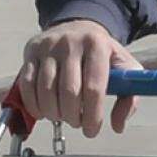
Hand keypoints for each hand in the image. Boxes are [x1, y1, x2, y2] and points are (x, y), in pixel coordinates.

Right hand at [16, 19, 139, 138]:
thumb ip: (129, 97)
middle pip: (68, 91)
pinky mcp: (31, 51)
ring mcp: (48, 46)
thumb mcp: (123, 67)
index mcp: (97, 45)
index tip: (92, 130)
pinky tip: (44, 112)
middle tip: (78, 122)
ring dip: (54, 113)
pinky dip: (34, 105)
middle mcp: (70, 43)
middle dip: (73, 116)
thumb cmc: (101, 53)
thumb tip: (118, 126)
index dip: (93, 115)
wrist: (77, 26)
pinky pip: (27, 85)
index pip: (94, 87)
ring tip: (63, 116)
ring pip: (46, 90)